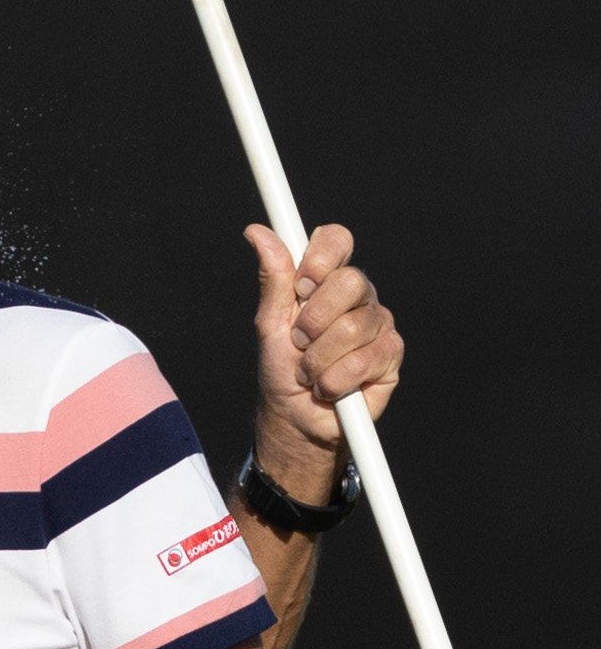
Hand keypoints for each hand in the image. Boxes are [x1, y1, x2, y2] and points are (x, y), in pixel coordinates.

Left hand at [245, 223, 401, 498]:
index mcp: (327, 279)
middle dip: (313, 320)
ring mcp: (379, 323)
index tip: (301, 286)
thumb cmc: (282, 366)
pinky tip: (329, 387)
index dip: (321, 258)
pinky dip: (334, 380)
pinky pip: (364, 360)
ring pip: (353, 327)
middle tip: (298, 342)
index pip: (336, 240)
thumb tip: (257, 231)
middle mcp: (358, 296)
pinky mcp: (391, 355)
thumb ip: (273, 278)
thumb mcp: (270, 323)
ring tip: (309, 371)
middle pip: (350, 281)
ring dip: (318, 358)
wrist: (297, 416)